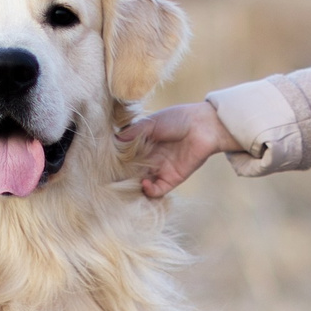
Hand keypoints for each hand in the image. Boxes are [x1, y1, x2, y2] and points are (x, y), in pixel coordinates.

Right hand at [117, 100, 235, 198]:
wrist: (203, 126)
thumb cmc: (177, 119)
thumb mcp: (150, 124)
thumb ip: (132, 134)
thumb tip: (113, 141)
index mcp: (143, 144)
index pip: (125, 157)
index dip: (117, 161)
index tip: (106, 163)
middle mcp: (150, 159)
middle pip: (131, 172)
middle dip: (122, 176)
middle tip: (111, 178)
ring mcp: (160, 170)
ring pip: (141, 184)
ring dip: (133, 186)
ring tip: (127, 182)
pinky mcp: (171, 179)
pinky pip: (157, 191)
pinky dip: (148, 191)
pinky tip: (144, 183)